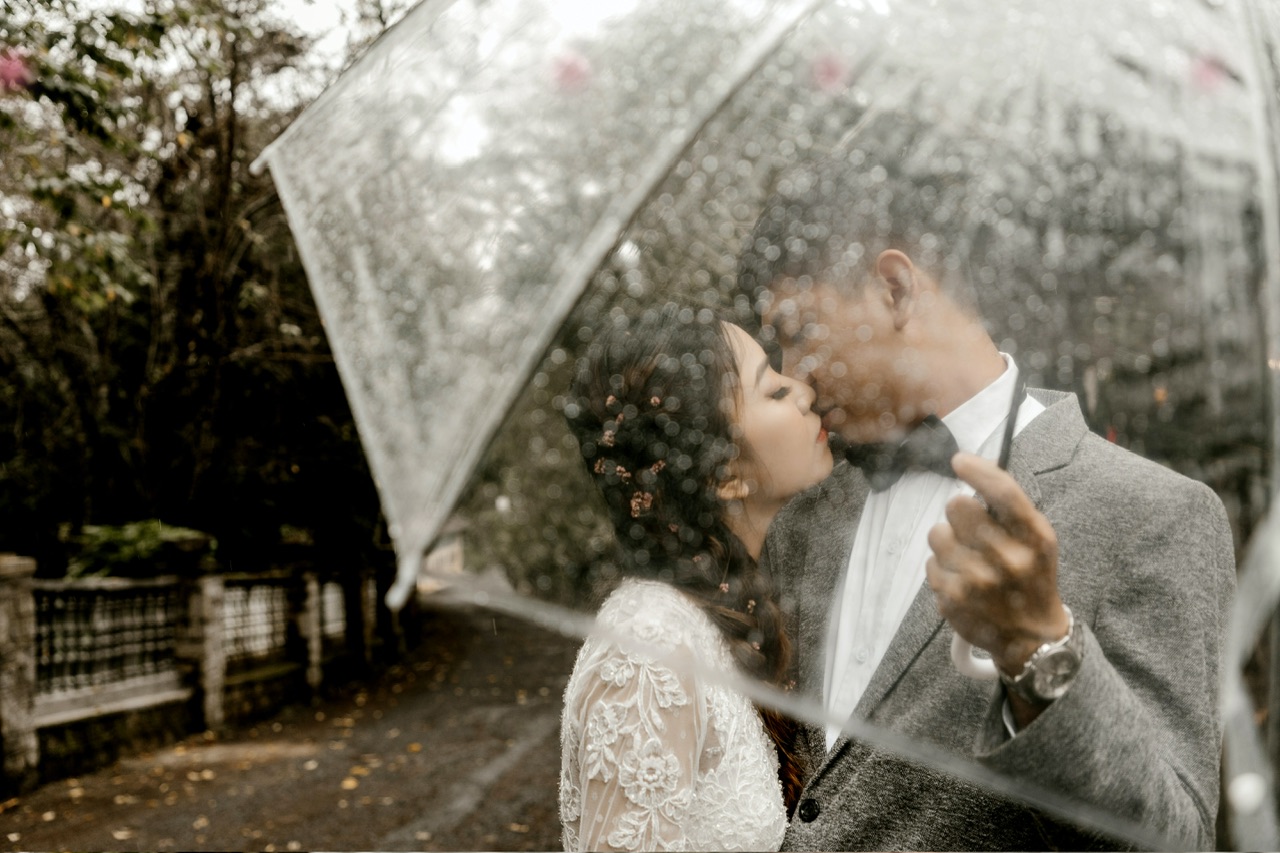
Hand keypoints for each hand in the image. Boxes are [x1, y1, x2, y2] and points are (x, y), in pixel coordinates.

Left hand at [926, 452, 1069, 674]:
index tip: (959, 461)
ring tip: (968, 560)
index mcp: (1035, 539)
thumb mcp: (1038, 541)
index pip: (1003, 492)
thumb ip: (1011, 510)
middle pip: (958, 505)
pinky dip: (942, 569)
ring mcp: (977, 580)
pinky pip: (930, 563)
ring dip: (947, 542)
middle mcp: (1008, 559)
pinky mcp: (952, 598)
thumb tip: (973, 472)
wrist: (1032, 638)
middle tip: (972, 531)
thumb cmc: (1032, 578)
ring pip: (937, 533)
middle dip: (960, 513)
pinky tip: (962, 582)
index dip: (977, 470)